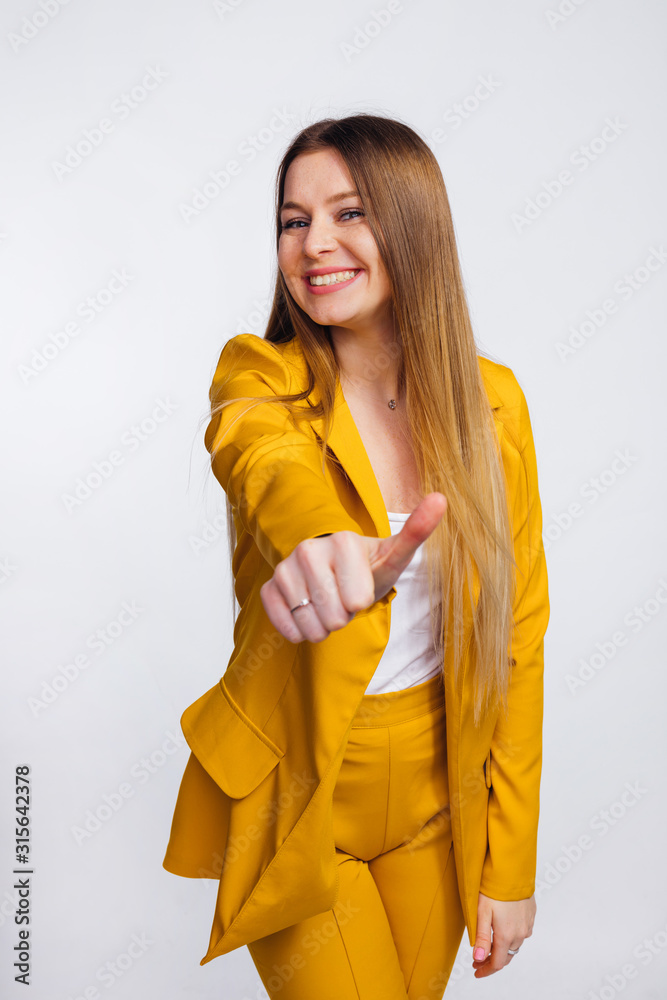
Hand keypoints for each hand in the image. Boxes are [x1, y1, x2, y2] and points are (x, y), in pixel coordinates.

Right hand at [260, 493, 447, 643]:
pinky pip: (286, 627)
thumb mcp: (395, 553)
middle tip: (343, 596)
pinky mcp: (268, 588)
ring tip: (328, 603)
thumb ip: (418, 530)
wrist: (333, 570)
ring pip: (311, 626)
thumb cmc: (368, 565)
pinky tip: (307, 612)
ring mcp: (285, 569)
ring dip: (323, 625)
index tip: (360, 585)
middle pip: (334, 617)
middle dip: (343, 616)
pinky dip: (300, 630)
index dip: (362, 602)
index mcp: (342, 541)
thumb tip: (442, 498)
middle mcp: (308, 550)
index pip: (357, 602)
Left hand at [472, 892, 535, 976]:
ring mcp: (527, 925)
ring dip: (502, 949)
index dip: (485, 969)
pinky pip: (522, 933)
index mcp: (506, 935)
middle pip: (506, 956)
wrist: (513, 870)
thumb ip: (481, 937)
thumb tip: (478, 958)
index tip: (476, 970)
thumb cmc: (494, 888)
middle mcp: (520, 933)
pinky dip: (511, 938)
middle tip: (478, 960)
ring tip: (488, 946)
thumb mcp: (481, 912)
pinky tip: (503, 931)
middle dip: (491, 961)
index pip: (496, 963)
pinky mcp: (531, 915)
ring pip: (515, 945)